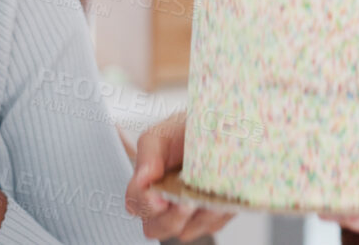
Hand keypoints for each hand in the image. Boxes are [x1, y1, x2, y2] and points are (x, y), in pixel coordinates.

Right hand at [124, 112, 233, 239]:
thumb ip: (148, 155)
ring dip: (198, 216)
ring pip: (186, 231)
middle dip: (171, 218)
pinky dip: (218, 213)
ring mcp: (189, 215)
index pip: (136, 204)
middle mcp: (164, 206)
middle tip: (186, 202)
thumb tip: (142, 179)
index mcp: (146, 187)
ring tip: (209, 198)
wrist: (215, 127)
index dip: (145, 204)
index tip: (159, 197)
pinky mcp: (213, 216)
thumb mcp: (161, 135)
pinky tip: (222, 197)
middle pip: (156, 228)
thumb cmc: (182, 132)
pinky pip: (213, 224)